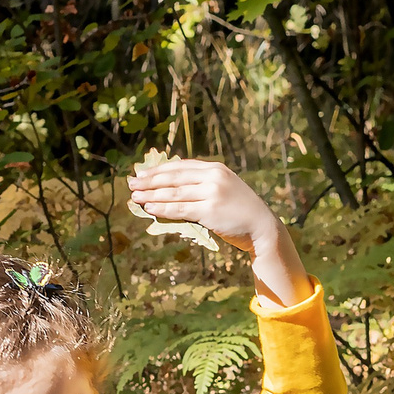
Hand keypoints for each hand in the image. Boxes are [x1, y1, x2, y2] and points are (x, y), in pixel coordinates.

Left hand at [128, 159, 308, 305]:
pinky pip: (181, 209)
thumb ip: (203, 183)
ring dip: (152, 195)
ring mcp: (212, 193)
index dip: (158, 170)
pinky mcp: (210, 210)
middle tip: (131, 183)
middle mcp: (213, 177)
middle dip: (149, 180)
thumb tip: (172, 186)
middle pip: (174, 177)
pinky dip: (163, 208)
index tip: (141, 173)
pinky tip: (150, 208)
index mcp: (215, 168)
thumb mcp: (224, 188)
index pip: (180, 166)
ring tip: (136, 197)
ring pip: (174, 193)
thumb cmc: (239, 211)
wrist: (261, 227)